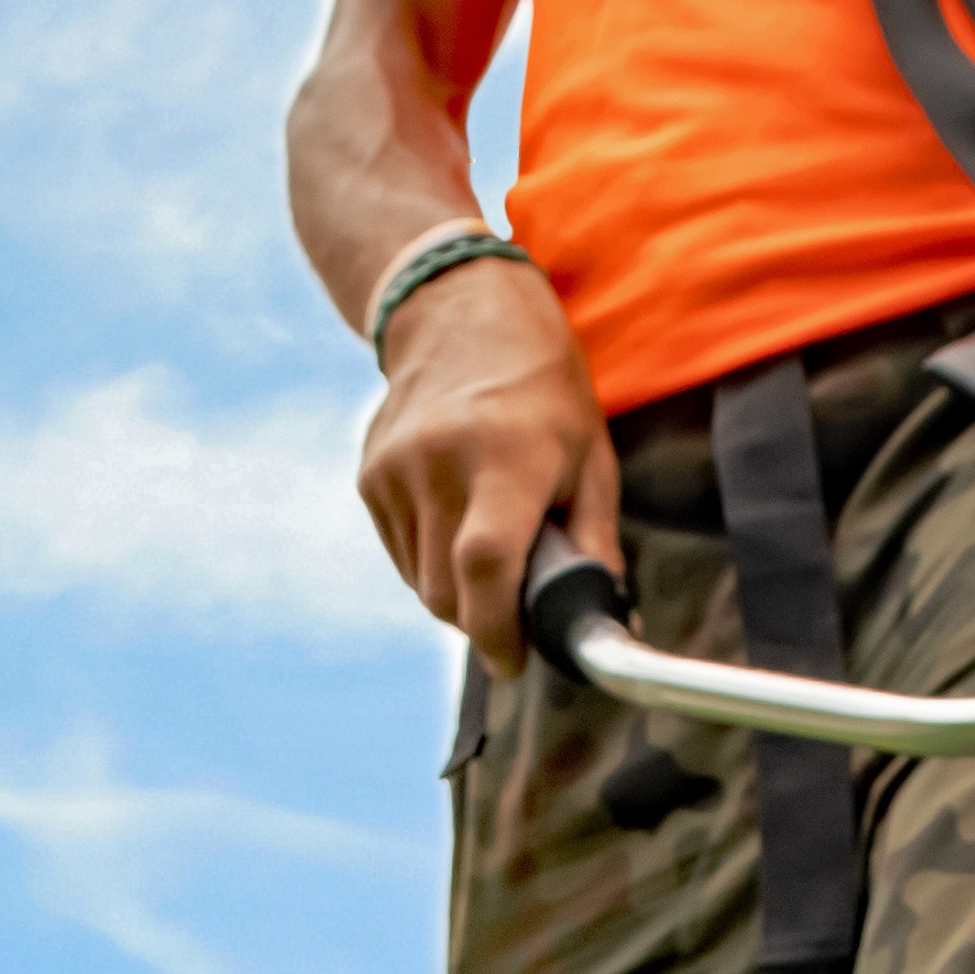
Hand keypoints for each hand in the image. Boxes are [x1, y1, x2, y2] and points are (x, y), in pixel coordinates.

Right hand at [357, 258, 621, 669]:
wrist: (459, 313)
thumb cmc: (544, 389)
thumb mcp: (590, 457)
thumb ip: (594, 544)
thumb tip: (604, 620)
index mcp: (506, 457)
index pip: (486, 567)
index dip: (498, 631)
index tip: (515, 660)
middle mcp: (441, 462)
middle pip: (447, 593)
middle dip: (483, 620)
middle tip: (516, 606)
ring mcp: (395, 469)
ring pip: (421, 583)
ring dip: (457, 590)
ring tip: (490, 543)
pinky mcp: (370, 476)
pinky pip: (401, 554)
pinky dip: (431, 560)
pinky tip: (457, 516)